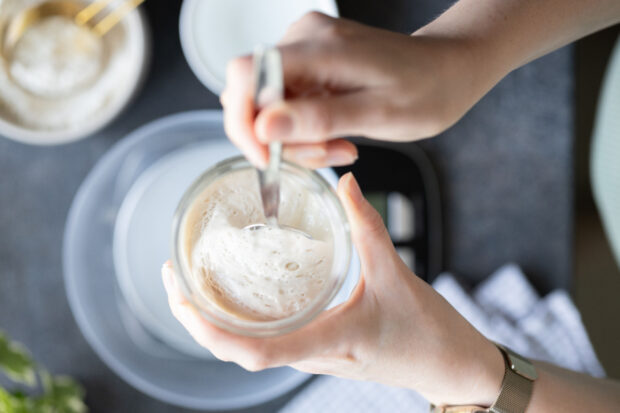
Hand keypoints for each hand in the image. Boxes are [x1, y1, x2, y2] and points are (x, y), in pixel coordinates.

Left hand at [162, 173, 503, 405]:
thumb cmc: (428, 333)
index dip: (211, 332)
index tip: (183, 299)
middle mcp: (311, 355)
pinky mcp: (318, 348)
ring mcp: (312, 355)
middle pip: (236, 351)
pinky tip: (237, 291)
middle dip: (196, 320)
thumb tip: (345, 183)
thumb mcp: (396, 274)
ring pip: (247, 347)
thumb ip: (368, 226)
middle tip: (173, 278)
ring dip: (213, 320)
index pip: (254, 353)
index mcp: (327, 342)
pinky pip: (267, 338)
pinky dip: (241, 318)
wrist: (450, 365)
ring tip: (192, 282)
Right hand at [221, 12, 481, 168]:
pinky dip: (305, 131)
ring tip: (340, 146)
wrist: (447, 70)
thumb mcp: (379, 114)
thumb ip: (319, 119)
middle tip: (327, 153)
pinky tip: (336, 136)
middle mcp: (304, 40)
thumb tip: (263, 127)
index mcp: (320, 45)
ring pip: (269, 108)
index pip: (244, 75)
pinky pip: (287, 105)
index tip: (267, 156)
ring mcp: (305, 50)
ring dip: (298, 140)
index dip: (242, 121)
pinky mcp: (310, 64)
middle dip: (280, 140)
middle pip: (254, 97)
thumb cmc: (426, 90)